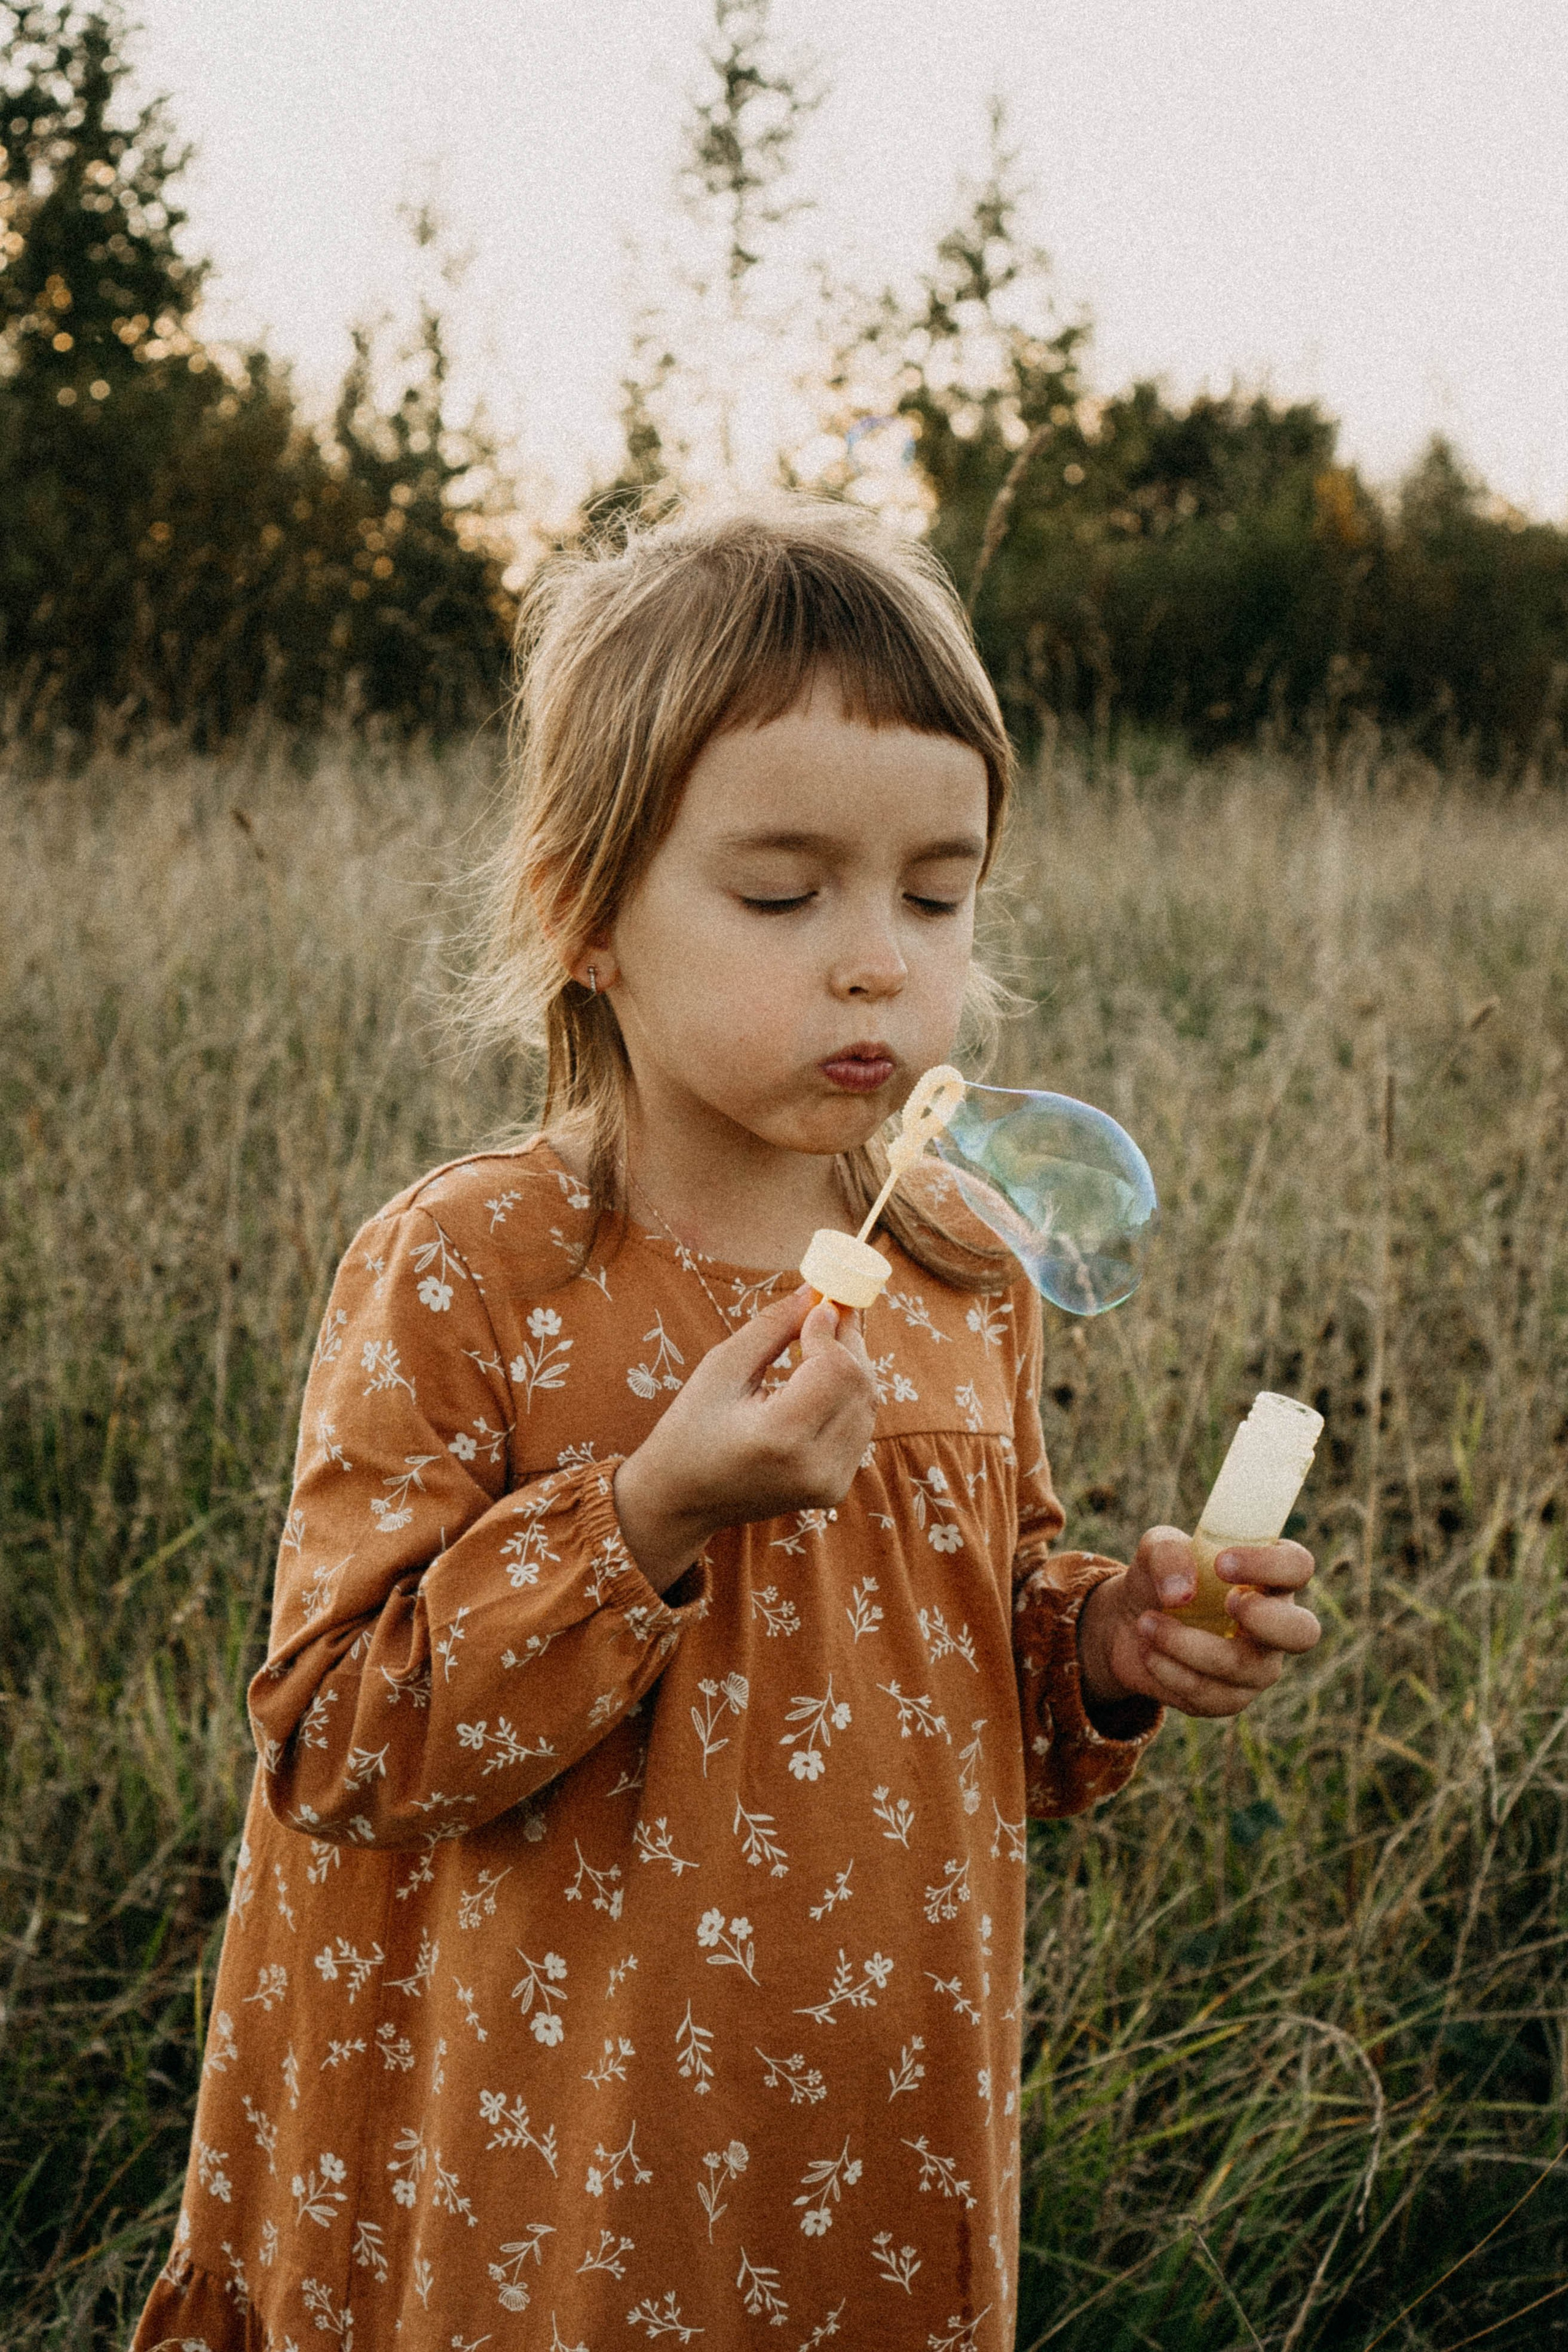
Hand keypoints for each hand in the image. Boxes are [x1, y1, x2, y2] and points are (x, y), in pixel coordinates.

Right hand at [613, 1284, 876, 1592]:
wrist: (680, 1501)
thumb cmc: (690, 1428)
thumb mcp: (721, 1368)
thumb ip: (773, 1327)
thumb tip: (816, 1291)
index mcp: (779, 1438)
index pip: (836, 1369)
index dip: (831, 1329)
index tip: (817, 1302)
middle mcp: (814, 1468)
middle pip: (861, 1386)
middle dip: (849, 1340)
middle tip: (829, 1308)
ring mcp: (829, 1484)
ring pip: (868, 1405)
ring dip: (852, 1366)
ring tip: (822, 1340)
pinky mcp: (834, 1490)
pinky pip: (859, 1427)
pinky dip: (848, 1396)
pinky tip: (821, 1378)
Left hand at [1076, 1526, 1319, 1718]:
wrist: (1129, 1623)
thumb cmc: (1160, 1576)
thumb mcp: (1156, 1549)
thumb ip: (1168, 1553)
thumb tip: (1180, 1593)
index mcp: (1269, 1578)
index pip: (1297, 1567)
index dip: (1270, 1565)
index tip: (1223, 1563)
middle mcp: (1275, 1625)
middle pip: (1303, 1632)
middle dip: (1265, 1619)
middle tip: (1226, 1603)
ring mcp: (1257, 1666)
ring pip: (1241, 1666)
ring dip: (1184, 1643)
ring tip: (1146, 1622)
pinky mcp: (1229, 1698)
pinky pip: (1206, 1693)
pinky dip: (1168, 1669)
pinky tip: (1147, 1650)